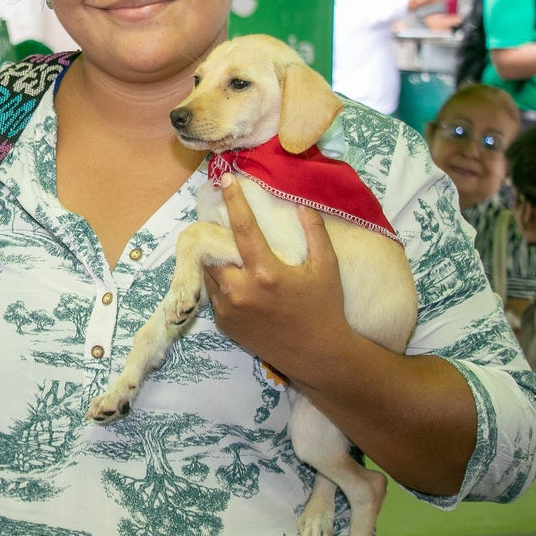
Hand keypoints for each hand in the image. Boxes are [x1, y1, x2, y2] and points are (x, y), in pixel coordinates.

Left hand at [202, 173, 351, 384]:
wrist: (319, 356)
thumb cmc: (325, 308)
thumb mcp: (326, 268)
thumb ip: (315, 232)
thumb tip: (302, 203)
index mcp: (266, 272)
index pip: (242, 227)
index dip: (233, 200)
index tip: (225, 179)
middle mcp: (241, 291)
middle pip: (213, 251)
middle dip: (214, 235)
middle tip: (220, 223)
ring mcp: (229, 309)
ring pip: (209, 273)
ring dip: (215, 260)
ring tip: (226, 250)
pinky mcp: (225, 324)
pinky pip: (214, 295)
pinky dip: (220, 283)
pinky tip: (235, 279)